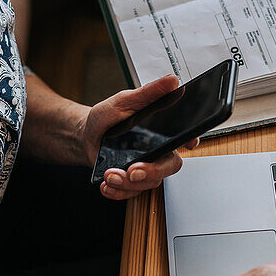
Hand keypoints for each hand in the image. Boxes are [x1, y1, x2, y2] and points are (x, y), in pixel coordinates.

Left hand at [81, 75, 198, 199]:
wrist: (85, 137)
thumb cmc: (106, 119)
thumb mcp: (124, 101)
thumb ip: (148, 94)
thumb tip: (172, 81)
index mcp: (161, 132)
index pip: (184, 137)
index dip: (191, 141)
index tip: (188, 143)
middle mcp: (157, 152)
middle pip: (169, 167)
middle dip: (152, 172)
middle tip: (133, 170)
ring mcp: (145, 168)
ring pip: (148, 183)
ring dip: (128, 183)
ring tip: (110, 174)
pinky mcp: (131, 182)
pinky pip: (132, 193)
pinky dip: (118, 192)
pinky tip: (106, 185)